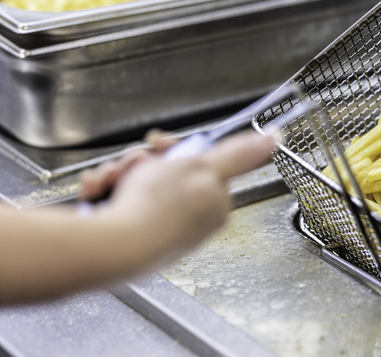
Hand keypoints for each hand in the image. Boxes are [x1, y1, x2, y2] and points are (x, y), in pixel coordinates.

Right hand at [80, 130, 276, 266]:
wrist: (115, 246)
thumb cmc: (158, 208)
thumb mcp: (202, 165)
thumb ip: (239, 152)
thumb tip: (275, 138)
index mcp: (214, 201)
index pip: (196, 161)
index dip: (170, 148)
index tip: (156, 144)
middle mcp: (190, 217)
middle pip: (164, 170)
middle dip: (140, 163)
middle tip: (130, 167)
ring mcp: (161, 227)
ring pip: (137, 183)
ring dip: (119, 175)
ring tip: (111, 182)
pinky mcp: (132, 234)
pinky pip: (119, 201)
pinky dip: (106, 192)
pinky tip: (99, 193)